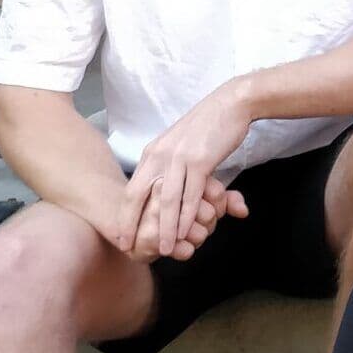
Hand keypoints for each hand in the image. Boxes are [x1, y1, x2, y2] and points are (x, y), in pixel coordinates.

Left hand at [116, 83, 254, 257]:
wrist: (231, 104)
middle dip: (133, 224)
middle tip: (129, 248)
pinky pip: (191, 194)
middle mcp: (159, 155)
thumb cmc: (207, 126)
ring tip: (164, 249)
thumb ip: (167, 163)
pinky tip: (186, 231)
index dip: (125, 215)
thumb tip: (162, 185)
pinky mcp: (200, 161)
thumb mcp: (178, 144)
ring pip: (167, 201)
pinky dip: (187, 216)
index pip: (132, 189)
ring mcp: (179, 158)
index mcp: (152, 153)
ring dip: (165, 228)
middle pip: (139, 196)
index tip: (121, 236)